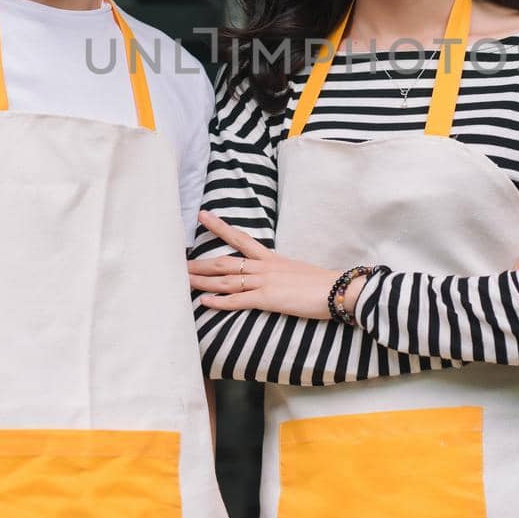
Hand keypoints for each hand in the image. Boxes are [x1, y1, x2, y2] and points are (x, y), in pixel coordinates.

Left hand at [188, 211, 343, 320]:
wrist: (338, 289)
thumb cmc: (321, 283)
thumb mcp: (296, 271)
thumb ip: (280, 271)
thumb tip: (272, 275)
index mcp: (270, 258)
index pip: (240, 238)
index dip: (220, 227)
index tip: (203, 216)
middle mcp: (263, 267)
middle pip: (225, 261)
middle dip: (201, 262)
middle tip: (180, 261)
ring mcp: (264, 282)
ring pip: (226, 280)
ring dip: (203, 281)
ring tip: (183, 280)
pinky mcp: (268, 299)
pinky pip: (238, 300)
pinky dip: (220, 301)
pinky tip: (204, 301)